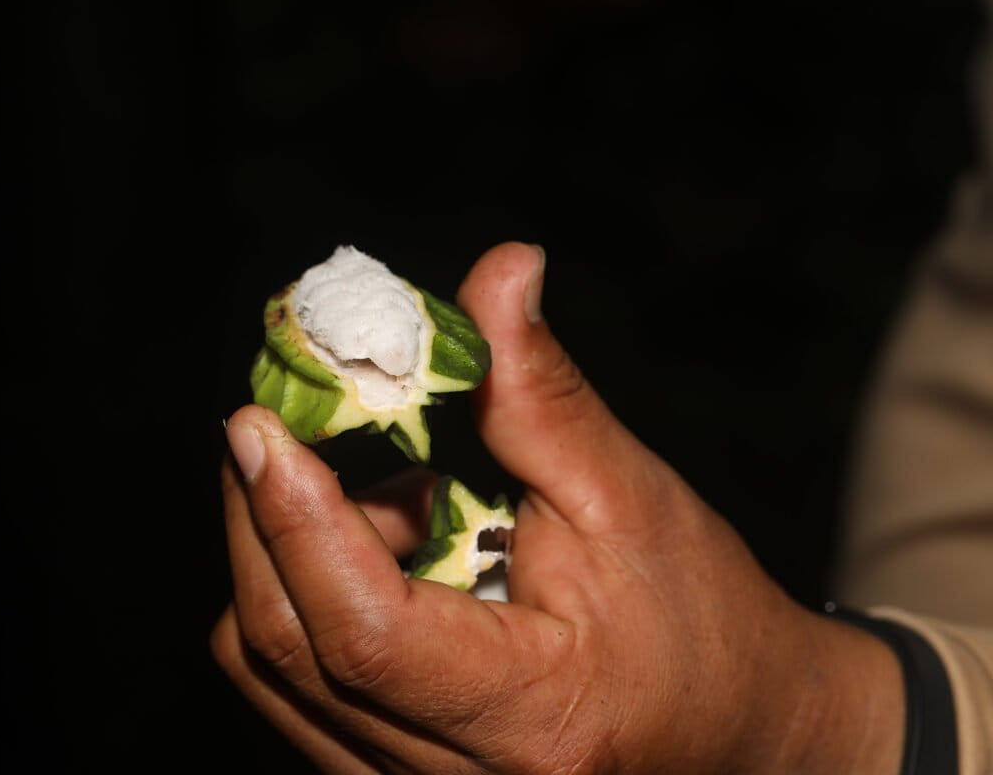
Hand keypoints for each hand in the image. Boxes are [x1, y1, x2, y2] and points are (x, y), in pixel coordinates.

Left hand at [211, 243, 904, 773]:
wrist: (741, 739)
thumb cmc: (703, 621)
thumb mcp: (629, 495)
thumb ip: (540, 392)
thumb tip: (501, 269)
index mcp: (532, 718)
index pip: (365, 632)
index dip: (296, 518)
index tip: (257, 424)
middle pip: (284, 651)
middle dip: (268, 520)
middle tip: (298, 431)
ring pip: (273, 673)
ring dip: (292, 562)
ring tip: (397, 509)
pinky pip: (295, 693)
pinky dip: (309, 605)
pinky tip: (388, 562)